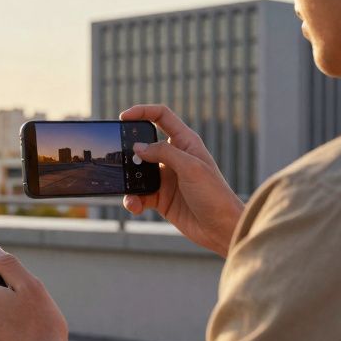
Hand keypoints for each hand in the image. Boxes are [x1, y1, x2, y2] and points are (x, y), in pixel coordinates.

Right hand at [120, 105, 244, 256]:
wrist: (222, 229)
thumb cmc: (214, 194)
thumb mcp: (190, 167)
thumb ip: (163, 153)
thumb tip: (138, 148)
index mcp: (185, 142)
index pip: (162, 117)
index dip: (143, 112)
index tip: (123, 117)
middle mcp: (174, 157)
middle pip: (144, 144)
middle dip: (129, 150)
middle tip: (118, 158)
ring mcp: (166, 178)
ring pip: (138, 172)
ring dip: (129, 179)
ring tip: (127, 189)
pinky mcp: (160, 198)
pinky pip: (139, 194)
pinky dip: (133, 199)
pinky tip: (134, 205)